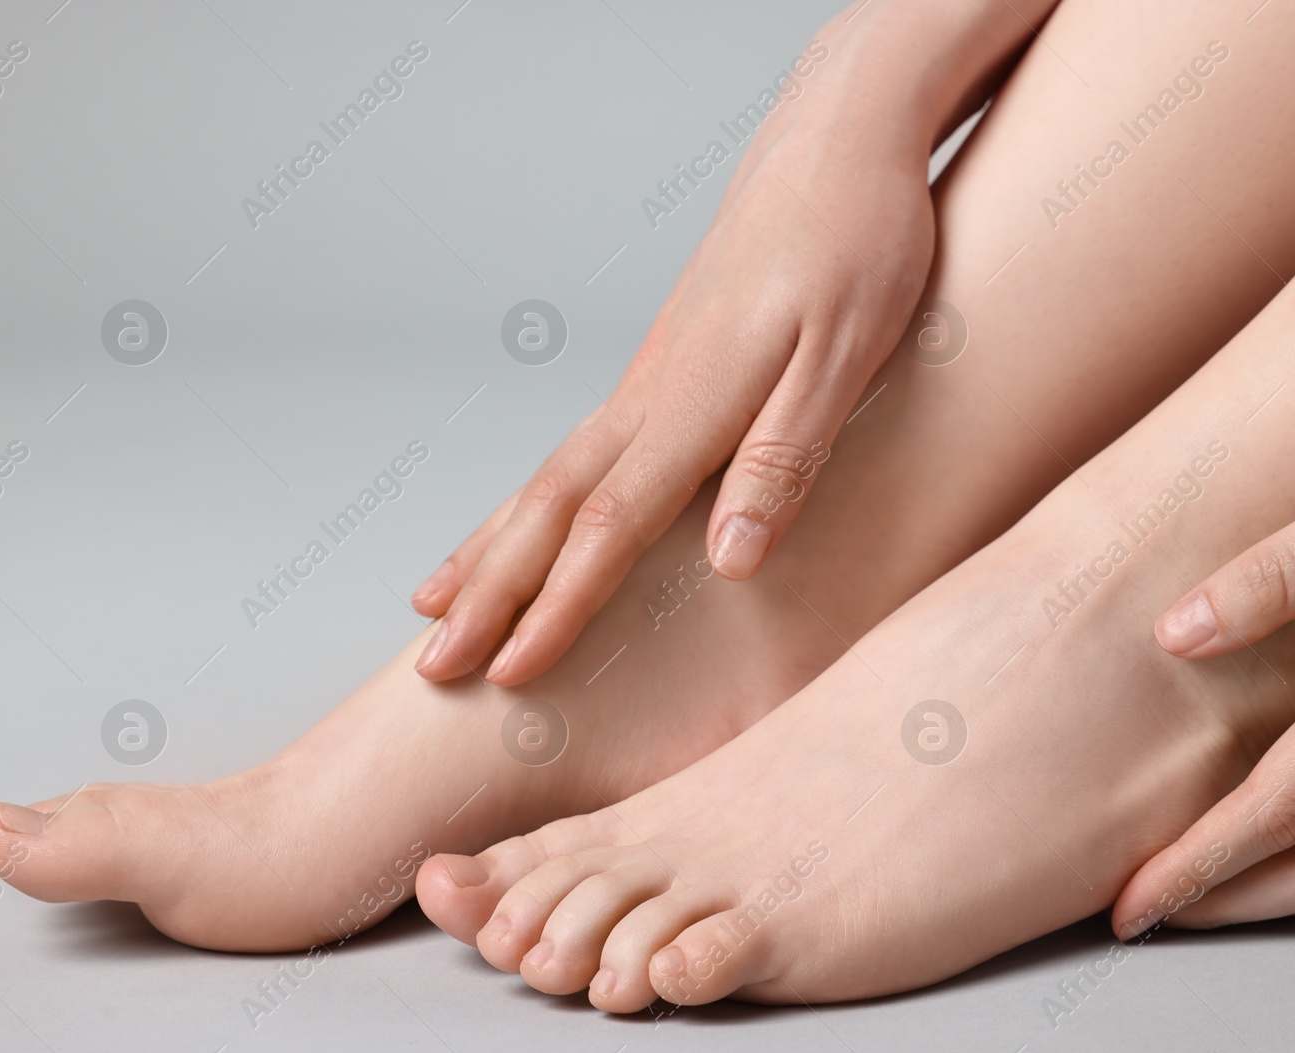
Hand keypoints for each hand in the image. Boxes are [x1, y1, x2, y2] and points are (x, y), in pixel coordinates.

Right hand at [407, 0, 1046, 684]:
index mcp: (695, 401)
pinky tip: (526, 516)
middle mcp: (653, 392)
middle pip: (551, 508)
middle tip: (434, 663)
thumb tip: (729, 563)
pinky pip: (576, 448)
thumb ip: (784, 458)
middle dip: (491, 592)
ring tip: (439, 601)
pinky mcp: (665, 364)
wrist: (837, 137)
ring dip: (491, 546)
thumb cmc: (859, 241)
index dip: (559, 606)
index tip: (511, 672)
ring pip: (549, 475)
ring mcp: (650, 376)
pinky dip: (530, 498)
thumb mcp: (847, 355)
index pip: (609, 526)